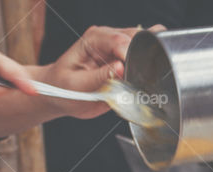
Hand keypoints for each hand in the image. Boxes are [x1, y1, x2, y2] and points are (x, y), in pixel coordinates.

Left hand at [38, 25, 163, 119]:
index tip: (131, 69)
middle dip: (142, 54)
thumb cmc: (64, 87)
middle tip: (141, 75)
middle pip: (136, 37)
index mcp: (93, 39)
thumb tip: (120, 69)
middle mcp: (108, 39)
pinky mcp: (127, 61)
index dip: (128, 52)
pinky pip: (145, 56)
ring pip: (145, 44)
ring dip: (148, 58)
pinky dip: (150, 64)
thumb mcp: (76, 85)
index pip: (116, 39)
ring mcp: (120, 49)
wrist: (62, 94)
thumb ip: (98, 77)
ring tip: (146, 77)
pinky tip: (149, 75)